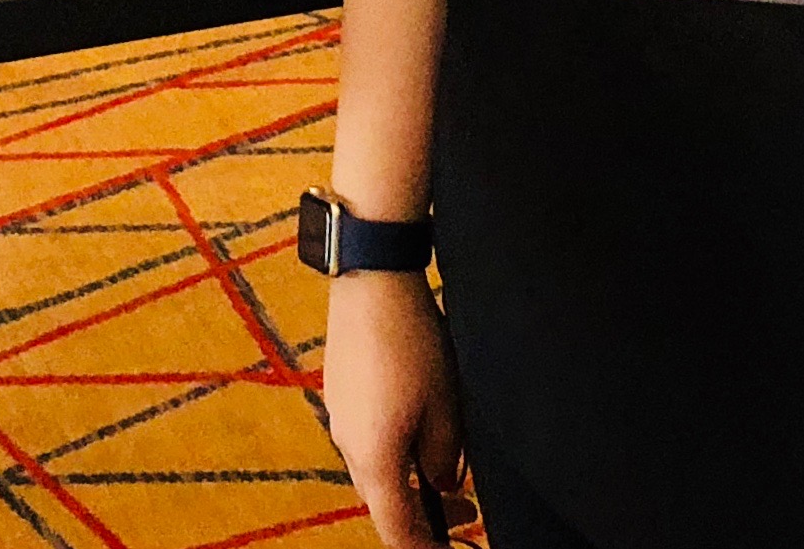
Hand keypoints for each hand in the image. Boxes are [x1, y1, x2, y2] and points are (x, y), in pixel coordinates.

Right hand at [321, 272, 463, 547]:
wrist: (371, 279)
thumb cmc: (411, 343)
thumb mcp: (446, 409)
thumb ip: (444, 458)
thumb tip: (442, 482)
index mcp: (374, 460)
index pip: (398, 530)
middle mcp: (348, 444)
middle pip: (383, 503)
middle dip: (420, 516)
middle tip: (462, 513)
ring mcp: (340, 416)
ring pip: (374, 469)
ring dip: (408, 480)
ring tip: (447, 471)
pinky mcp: (341, 391)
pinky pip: (366, 439)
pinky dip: (393, 451)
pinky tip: (419, 430)